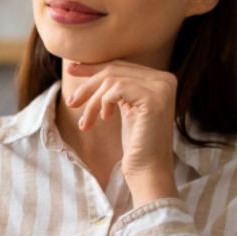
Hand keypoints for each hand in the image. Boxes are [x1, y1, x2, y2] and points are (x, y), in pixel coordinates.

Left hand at [64, 59, 179, 202]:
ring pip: (112, 79)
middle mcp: (165, 80)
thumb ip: (117, 88)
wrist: (148, 169)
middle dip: (88, 84)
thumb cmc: (136, 143)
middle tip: (71, 102)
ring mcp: (161, 88)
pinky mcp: (153, 98)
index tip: (72, 70)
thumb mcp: (125, 108)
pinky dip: (105, 102)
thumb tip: (86, 68)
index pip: (121, 65)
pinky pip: (117, 88)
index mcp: (160, 80)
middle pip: (115, 69)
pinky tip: (105, 119)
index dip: (94, 67)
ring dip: (93, 101)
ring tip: (87, 122)